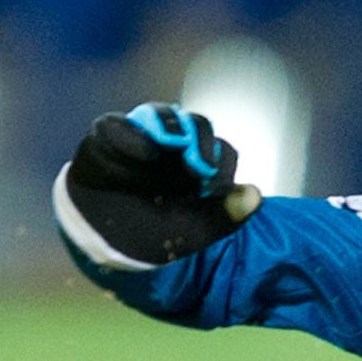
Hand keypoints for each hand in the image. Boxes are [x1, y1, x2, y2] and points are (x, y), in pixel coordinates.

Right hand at [59, 104, 260, 267]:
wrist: (104, 245)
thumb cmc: (152, 235)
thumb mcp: (194, 231)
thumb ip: (225, 215)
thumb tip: (256, 195)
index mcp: (197, 165)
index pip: (220, 150)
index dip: (223, 161)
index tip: (217, 185)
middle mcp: (172, 146)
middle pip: (195, 125)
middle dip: (201, 140)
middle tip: (200, 166)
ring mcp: (140, 136)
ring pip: (159, 115)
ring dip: (172, 127)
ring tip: (177, 144)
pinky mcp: (108, 137)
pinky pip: (117, 125)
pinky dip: (132, 135)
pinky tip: (147, 153)